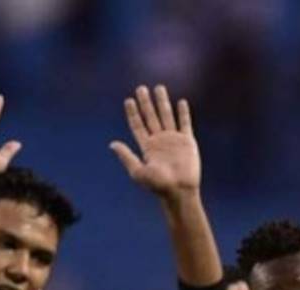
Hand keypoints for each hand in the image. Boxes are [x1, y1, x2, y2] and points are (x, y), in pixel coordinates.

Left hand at [110, 85, 199, 200]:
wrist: (180, 191)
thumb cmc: (158, 185)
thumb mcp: (138, 172)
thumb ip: (127, 156)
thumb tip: (112, 144)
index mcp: (147, 147)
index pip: (138, 125)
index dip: (133, 113)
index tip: (129, 100)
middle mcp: (159, 141)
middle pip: (151, 117)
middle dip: (146, 103)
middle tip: (140, 88)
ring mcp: (174, 140)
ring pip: (167, 116)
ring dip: (162, 102)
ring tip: (159, 88)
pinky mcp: (187, 142)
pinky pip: (185, 123)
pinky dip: (183, 113)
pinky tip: (181, 102)